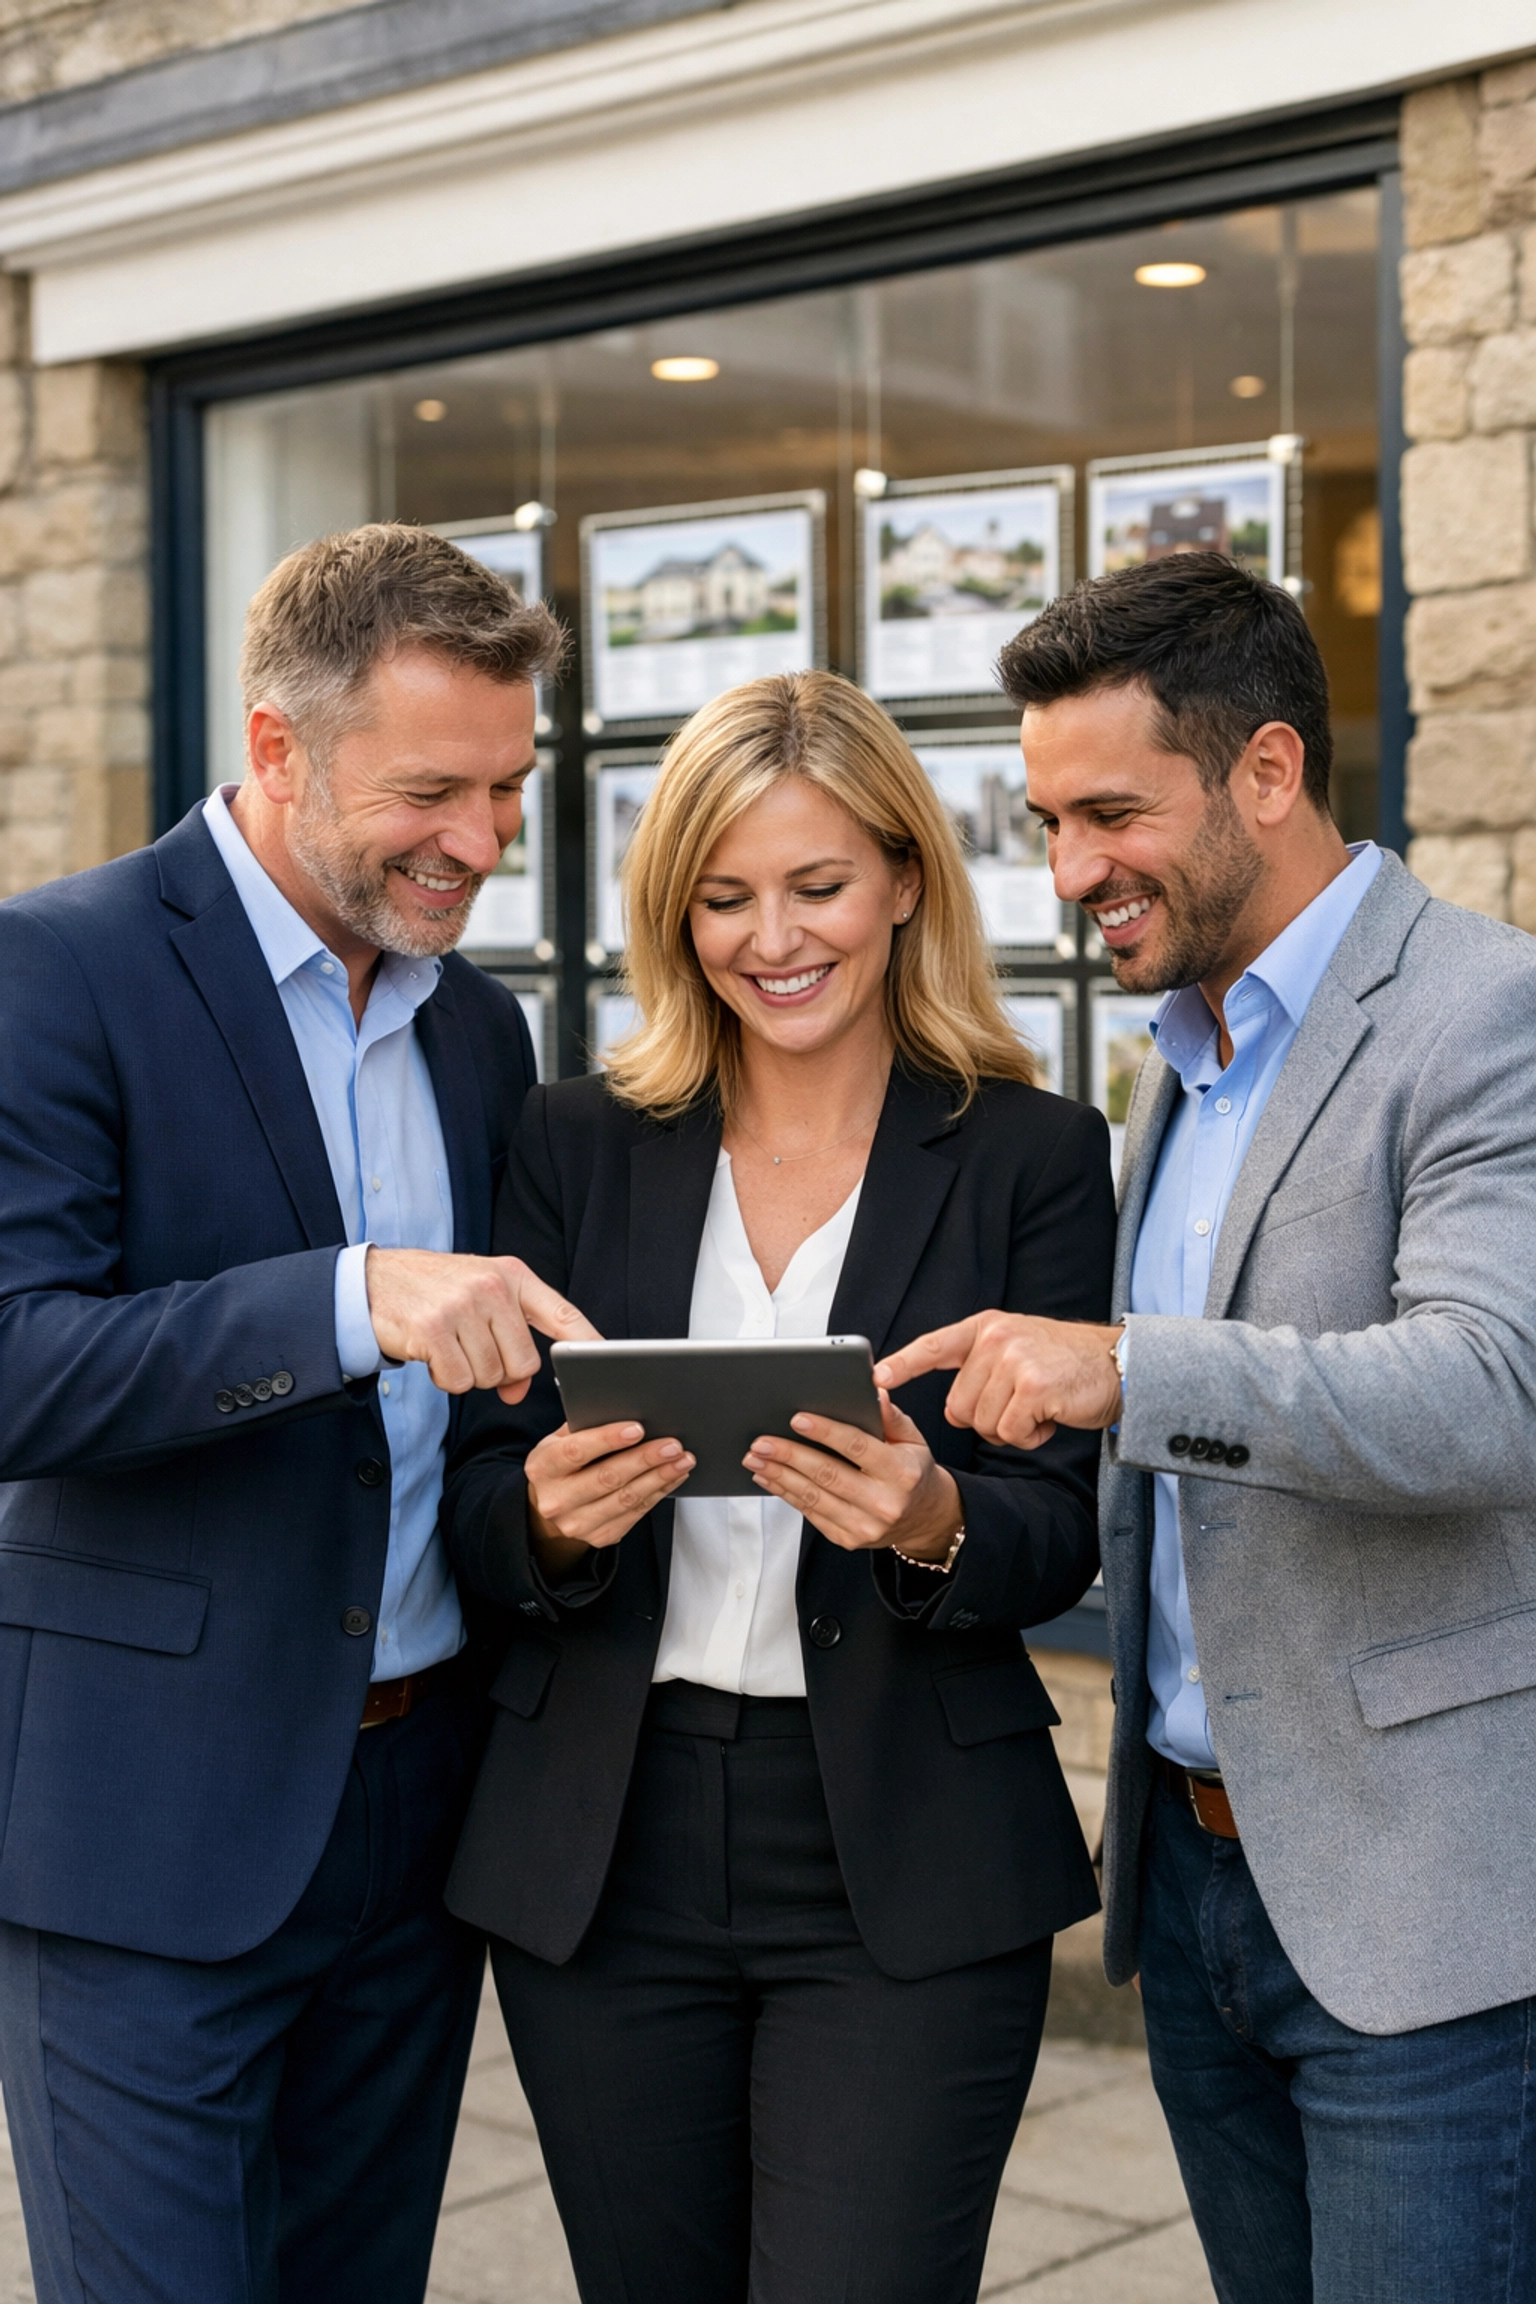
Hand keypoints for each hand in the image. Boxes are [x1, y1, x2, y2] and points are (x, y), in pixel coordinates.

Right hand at [365, 1248, 599, 1402]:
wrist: (372, 1281)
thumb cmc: (435, 1293)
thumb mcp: (480, 1301)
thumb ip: (510, 1339)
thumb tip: (518, 1392)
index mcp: (512, 1275)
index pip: (563, 1313)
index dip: (589, 1342)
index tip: (610, 1362)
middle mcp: (491, 1287)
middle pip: (524, 1364)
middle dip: (501, 1372)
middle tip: (473, 1351)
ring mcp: (462, 1307)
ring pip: (491, 1377)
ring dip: (470, 1375)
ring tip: (450, 1346)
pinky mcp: (433, 1330)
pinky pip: (459, 1381)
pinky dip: (446, 1379)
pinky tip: (432, 1355)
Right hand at [525, 1420, 694, 1571]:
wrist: (550, 1508)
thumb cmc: (561, 1465)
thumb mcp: (558, 1442)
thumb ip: (582, 1426)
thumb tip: (622, 1410)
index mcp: (543, 1467)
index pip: (575, 1451)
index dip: (608, 1439)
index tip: (638, 1429)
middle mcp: (557, 1499)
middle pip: (607, 1478)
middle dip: (644, 1459)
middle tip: (672, 1445)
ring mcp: (578, 1522)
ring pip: (626, 1499)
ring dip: (659, 1478)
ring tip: (682, 1460)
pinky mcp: (600, 1536)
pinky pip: (636, 1513)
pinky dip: (658, 1493)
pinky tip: (672, 1477)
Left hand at [743, 1392, 961, 1557]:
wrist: (924, 1518)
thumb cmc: (913, 1472)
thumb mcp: (913, 1440)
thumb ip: (892, 1417)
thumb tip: (875, 1391)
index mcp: (901, 1473)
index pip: (858, 1448)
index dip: (826, 1432)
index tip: (798, 1419)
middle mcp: (884, 1503)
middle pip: (828, 1475)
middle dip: (790, 1455)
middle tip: (763, 1441)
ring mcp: (864, 1525)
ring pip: (813, 1497)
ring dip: (779, 1476)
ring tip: (756, 1458)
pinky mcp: (848, 1539)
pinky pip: (810, 1514)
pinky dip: (786, 1494)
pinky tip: (770, 1478)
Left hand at [873, 1315, 1123, 1448]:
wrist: (1120, 1366)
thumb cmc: (1066, 1366)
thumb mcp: (1018, 1348)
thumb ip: (982, 1365)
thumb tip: (950, 1407)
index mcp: (987, 1327)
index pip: (934, 1345)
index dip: (903, 1364)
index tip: (876, 1378)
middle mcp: (996, 1339)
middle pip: (957, 1405)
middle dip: (985, 1418)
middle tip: (1021, 1405)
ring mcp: (1015, 1361)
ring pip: (981, 1423)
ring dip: (1010, 1429)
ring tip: (1038, 1409)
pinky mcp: (1033, 1388)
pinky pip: (1009, 1432)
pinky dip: (1029, 1437)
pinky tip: (1048, 1420)